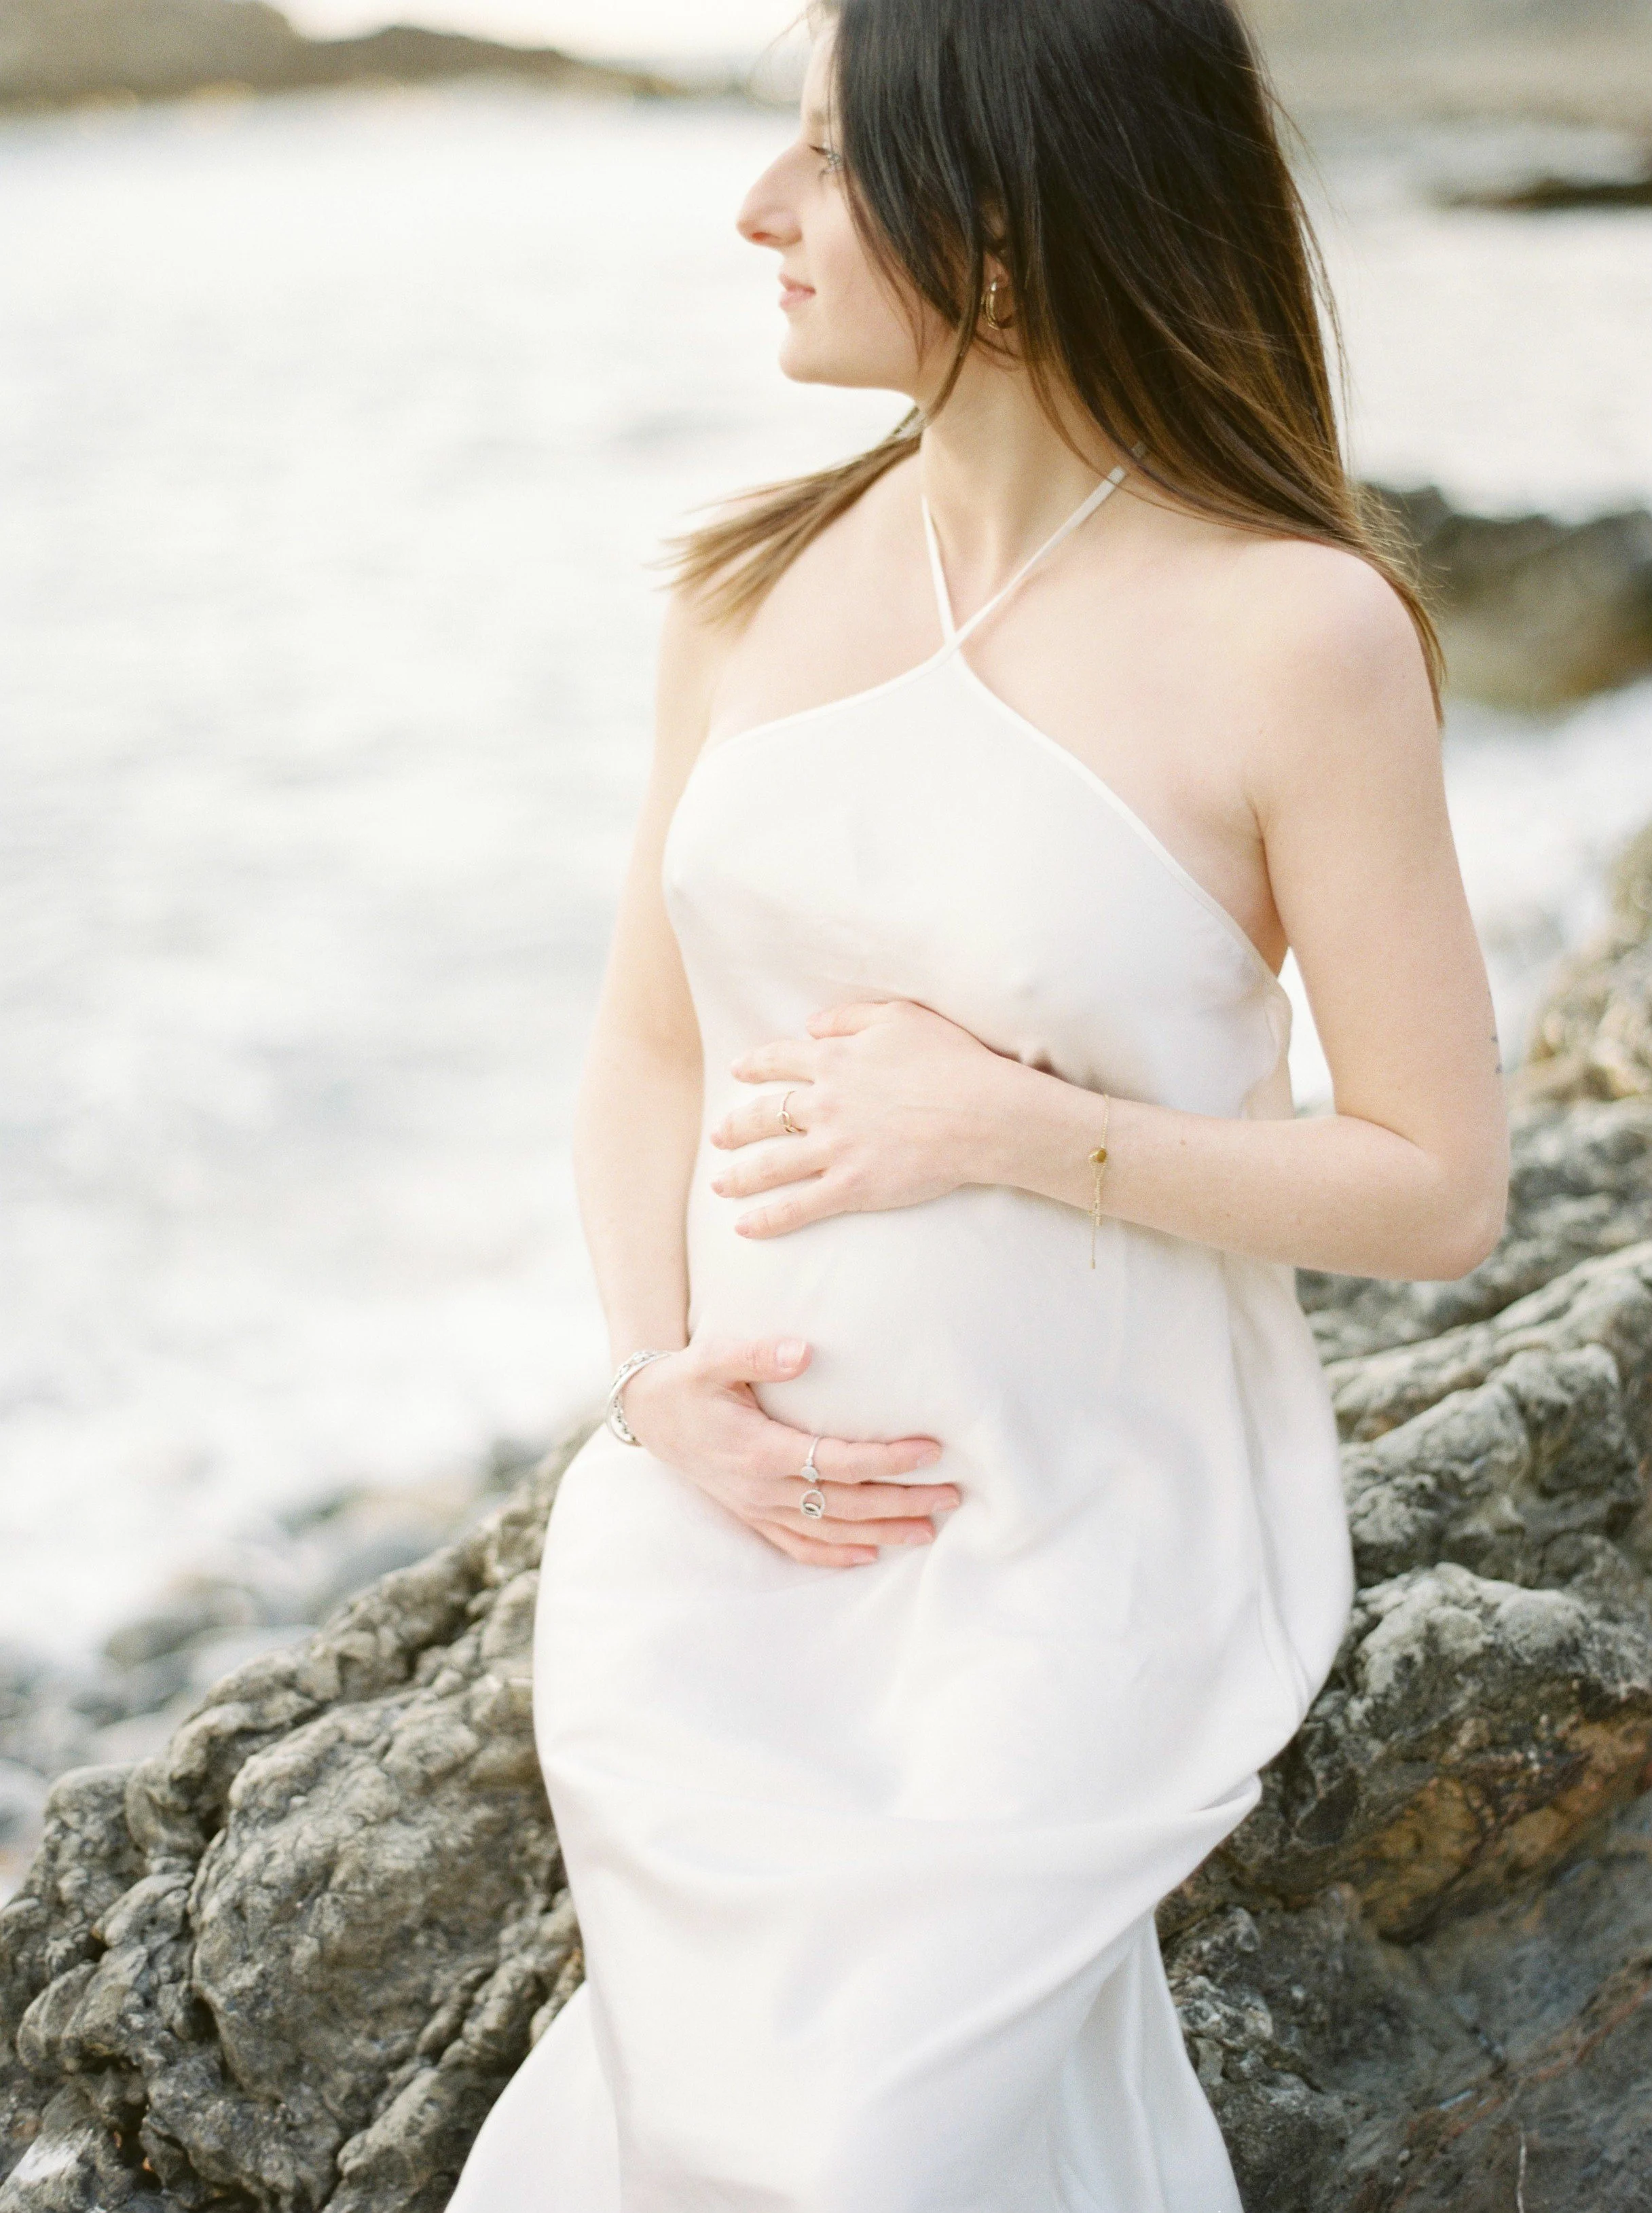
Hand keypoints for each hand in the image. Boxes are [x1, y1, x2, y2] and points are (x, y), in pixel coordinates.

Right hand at [621, 1336, 956, 1567]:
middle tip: (952, 1497)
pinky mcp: (752, 1515)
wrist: (648, 1414)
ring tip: (930, 1531)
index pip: (839, 1460)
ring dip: (882, 1532)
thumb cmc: (688, 1380)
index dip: (888, 1459)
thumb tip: (805, 1351)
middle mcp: (763, 1489)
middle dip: (902, 1502)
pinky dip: (835, 1555)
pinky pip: (798, 1546)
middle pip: (847, 1503)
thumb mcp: (714, 1357)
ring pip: (830, 1530)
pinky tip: (869, 1555)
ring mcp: (758, 1508)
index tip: (931, 1450)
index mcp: (761, 1450)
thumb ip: (758, 1353)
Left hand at [709, 998, 1008, 1238]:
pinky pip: (798, 1207)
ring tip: (720, 1183)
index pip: (781, 1060)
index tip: (739, 1071)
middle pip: (765, 1115)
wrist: (979, 1113)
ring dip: (740, 1176)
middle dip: (736, 1126)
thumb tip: (812, 1024)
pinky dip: (767, 1219)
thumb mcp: (901, 1017)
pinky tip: (744, 1227)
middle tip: (718, 1135)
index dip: (755, 1066)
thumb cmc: (950, 1061)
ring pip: (770, 1165)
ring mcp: (834, 1148)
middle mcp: (824, 1104)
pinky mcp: (850, 1187)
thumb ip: (850, 1017)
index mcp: (835, 1061)